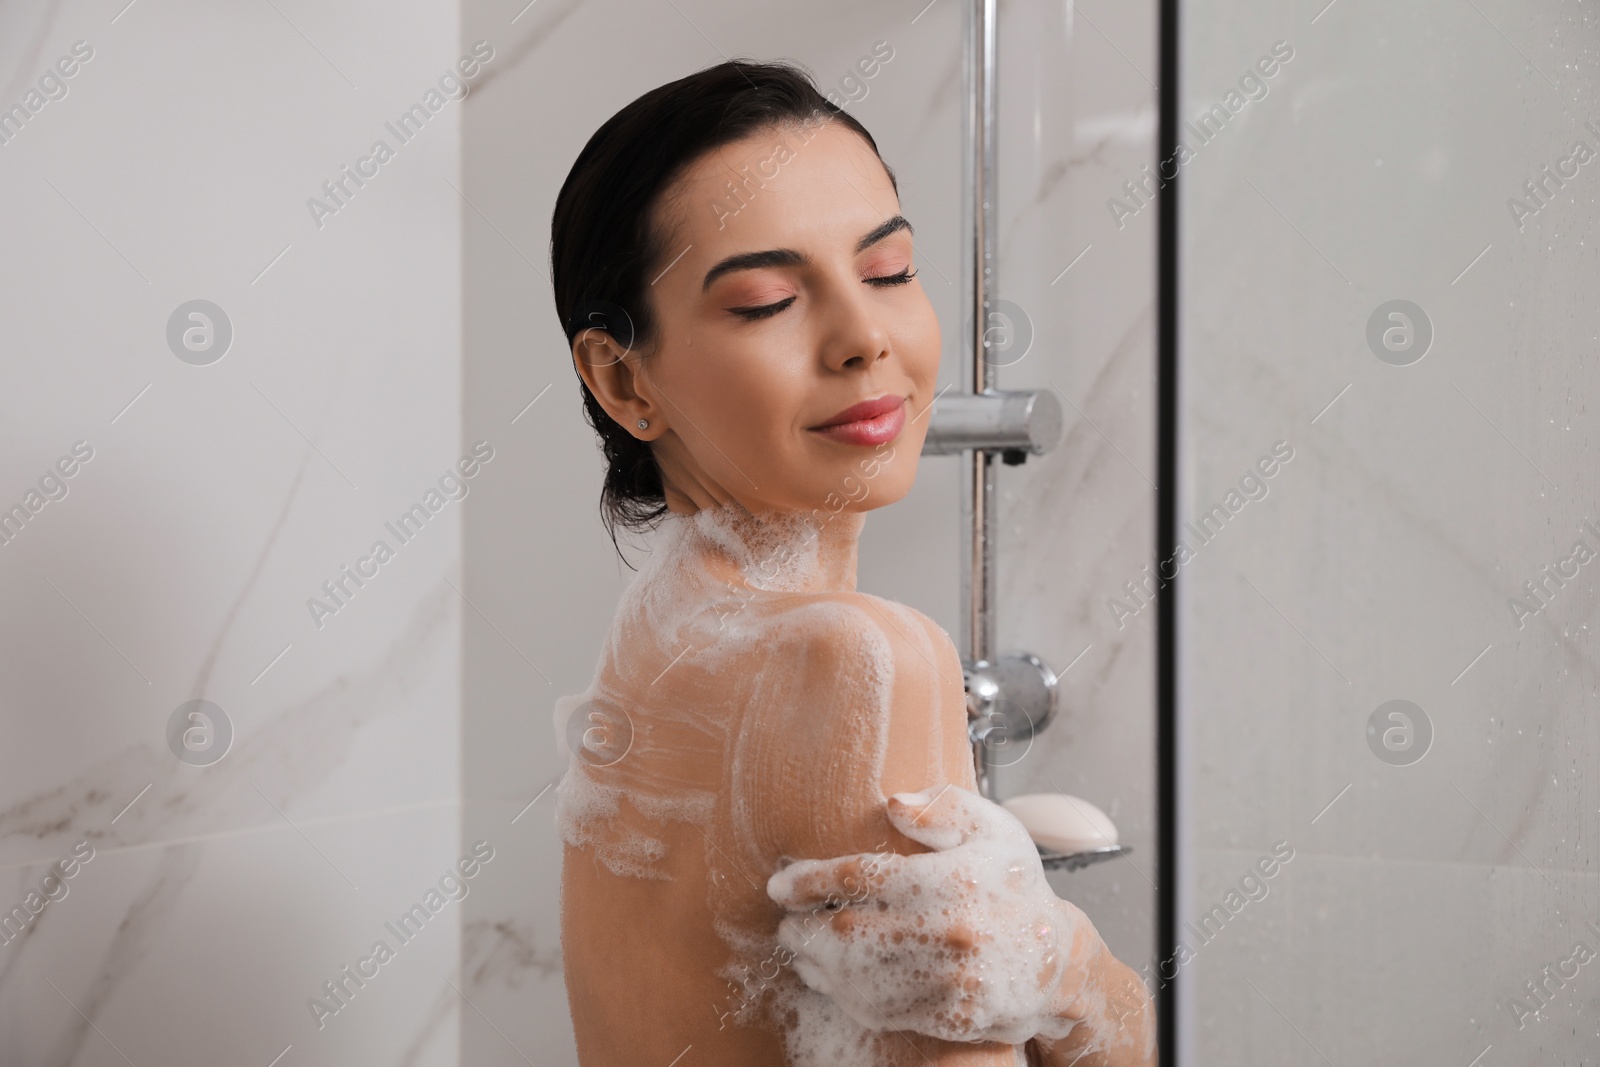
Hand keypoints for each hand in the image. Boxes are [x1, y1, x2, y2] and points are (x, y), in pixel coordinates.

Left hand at [766, 784, 1102, 1044]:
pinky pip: (881, 1008)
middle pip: (848, 932)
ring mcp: (948, 980)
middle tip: (788, 920)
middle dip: (804, 927)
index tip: (782, 884)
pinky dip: (845, 994)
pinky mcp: (947, 1016)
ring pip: (857, 976)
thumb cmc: (1014, 888)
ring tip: (802, 947)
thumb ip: (943, 808)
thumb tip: (893, 803)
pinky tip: (832, 977)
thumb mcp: (993, 829)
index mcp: (952, 880)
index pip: (860, 878)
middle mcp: (949, 932)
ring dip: (816, 962)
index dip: (811, 881)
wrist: (1055, 962)